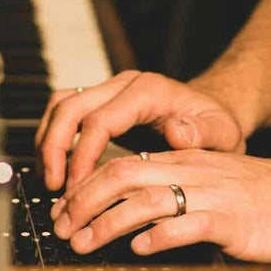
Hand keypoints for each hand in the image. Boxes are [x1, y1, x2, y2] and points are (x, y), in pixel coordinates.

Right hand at [35, 71, 245, 190]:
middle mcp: (122, 84)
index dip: (82, 154)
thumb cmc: (216, 126)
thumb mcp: (223, 133)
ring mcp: (108, 90)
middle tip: (53, 186)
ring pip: (59, 105)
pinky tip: (56, 170)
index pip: (99, 119)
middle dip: (54, 147)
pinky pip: (64, 112)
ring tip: (49, 181)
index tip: (76, 186)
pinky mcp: (99, 102)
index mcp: (147, 91)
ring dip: (47, 142)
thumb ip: (204, 134)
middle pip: (69, 106)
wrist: (211, 112)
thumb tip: (177, 133)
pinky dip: (53, 138)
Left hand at [49, 149, 270, 261]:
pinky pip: (188, 224)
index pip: (122, 163)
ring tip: (83, 242)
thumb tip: (136, 216)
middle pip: (123, 174)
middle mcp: (192, 173)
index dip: (85, 186)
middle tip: (60, 227)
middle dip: (83, 201)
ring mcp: (211, 195)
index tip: (62, 210)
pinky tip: (139, 249)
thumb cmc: (267, 201)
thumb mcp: (215, 186)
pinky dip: (159, 236)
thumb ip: (178, 193)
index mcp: (185, 162)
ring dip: (107, 222)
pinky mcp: (232, 222)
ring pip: (146, 199)